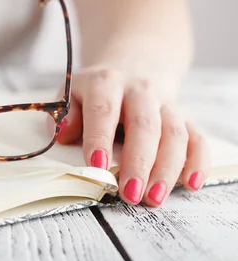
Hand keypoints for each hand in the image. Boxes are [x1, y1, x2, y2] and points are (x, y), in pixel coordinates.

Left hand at [57, 66, 209, 206]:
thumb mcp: (73, 93)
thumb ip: (66, 114)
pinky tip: (191, 184)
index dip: (100, 138)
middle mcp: (140, 90)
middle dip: (138, 162)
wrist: (134, 63)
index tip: (97, 166)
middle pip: (144, 125)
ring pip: (174, 134)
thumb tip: (62, 135)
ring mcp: (166, 103)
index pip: (103, 110)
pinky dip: (197, 162)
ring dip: (166, 169)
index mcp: (106, 83)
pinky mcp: (185, 116)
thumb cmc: (97, 90)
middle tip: (129, 194)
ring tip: (153, 198)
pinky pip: (197, 138)